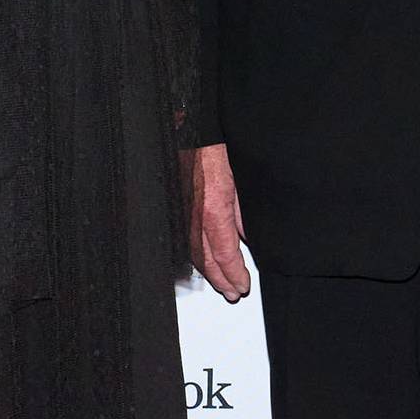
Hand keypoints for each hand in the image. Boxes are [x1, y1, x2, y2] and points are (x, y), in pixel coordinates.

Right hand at [186, 144, 250, 302]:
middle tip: (234, 292)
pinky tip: (202, 261)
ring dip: (207, 271)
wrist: (186, 126)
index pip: (224, 252)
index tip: (243, 284)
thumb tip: (247, 235)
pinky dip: (193, 253)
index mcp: (213, 207)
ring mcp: (179, 210)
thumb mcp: (240, 178)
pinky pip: (182, 236)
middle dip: (221, 279)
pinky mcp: (172, 206)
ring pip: (190, 251)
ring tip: (221, 283)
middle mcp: (192, 213)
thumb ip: (243, 210)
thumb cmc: (212, 146)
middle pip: (205, 258)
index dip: (234, 273)